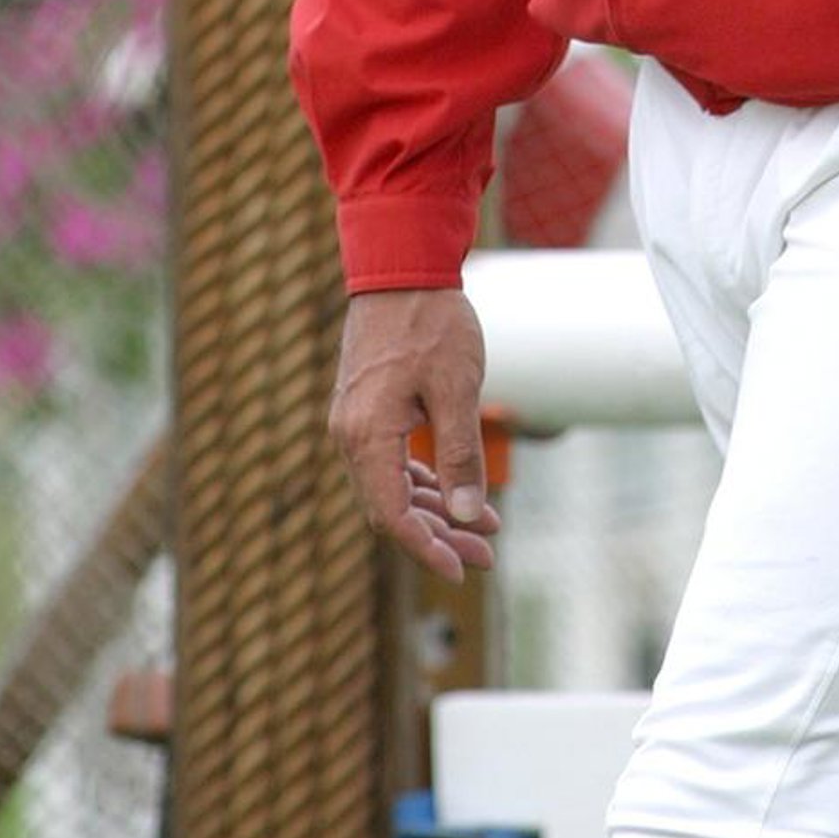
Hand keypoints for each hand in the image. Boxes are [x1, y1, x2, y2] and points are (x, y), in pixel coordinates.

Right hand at [329, 286, 500, 582]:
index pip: (392, 515)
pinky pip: (393, 461)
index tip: (464, 570)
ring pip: (393, 487)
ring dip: (436, 511)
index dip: (428, 549)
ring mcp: (357, 422)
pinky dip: (426, 480)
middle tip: (486, 557)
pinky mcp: (369, 410)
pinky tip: (461, 492)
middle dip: (440, 537)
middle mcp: (352, 435)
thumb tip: (469, 515)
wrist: (402, 267)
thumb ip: (462, 453)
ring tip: (485, 530)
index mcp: (367, 435)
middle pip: (391, 508)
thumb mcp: (457, 388)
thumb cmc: (431, 323)